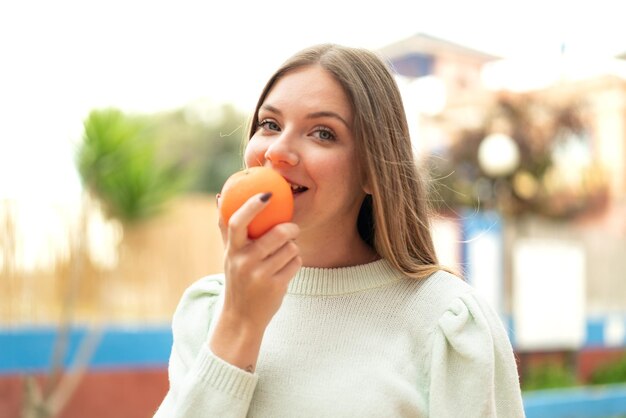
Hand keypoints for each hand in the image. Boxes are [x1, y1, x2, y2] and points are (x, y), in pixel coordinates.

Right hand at [211, 192, 300, 370]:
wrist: (241, 318)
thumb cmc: (237, 279)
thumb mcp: (229, 255)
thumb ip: (226, 228)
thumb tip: (220, 196)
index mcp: (232, 251)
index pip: (237, 222)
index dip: (252, 206)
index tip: (267, 194)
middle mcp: (244, 262)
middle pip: (278, 233)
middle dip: (290, 228)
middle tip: (291, 229)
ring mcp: (260, 275)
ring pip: (291, 248)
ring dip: (292, 249)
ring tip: (283, 256)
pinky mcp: (276, 287)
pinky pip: (296, 262)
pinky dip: (295, 263)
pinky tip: (285, 270)